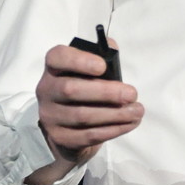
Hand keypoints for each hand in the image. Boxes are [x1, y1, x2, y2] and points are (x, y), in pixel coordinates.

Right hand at [26, 42, 143, 184]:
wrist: (68, 126)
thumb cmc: (85, 88)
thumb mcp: (90, 70)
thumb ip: (101, 56)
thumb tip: (112, 47)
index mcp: (54, 68)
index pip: (57, 57)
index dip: (79, 60)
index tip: (102, 66)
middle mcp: (47, 90)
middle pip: (71, 90)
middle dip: (106, 92)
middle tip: (132, 94)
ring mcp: (50, 116)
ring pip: (82, 115)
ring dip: (115, 114)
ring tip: (137, 111)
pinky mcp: (60, 137)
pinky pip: (88, 135)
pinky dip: (112, 129)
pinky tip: (129, 123)